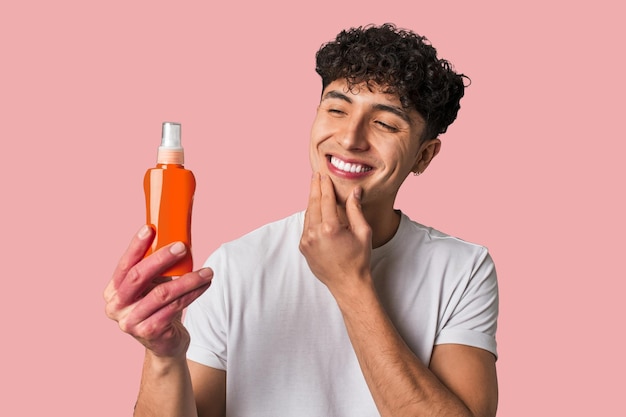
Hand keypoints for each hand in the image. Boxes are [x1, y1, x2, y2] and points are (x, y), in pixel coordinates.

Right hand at [104, 225, 212, 357]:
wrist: (164, 343)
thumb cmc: (158, 308)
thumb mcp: (151, 286)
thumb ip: (154, 267)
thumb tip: (173, 236)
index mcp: (112, 291)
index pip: (124, 265)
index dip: (136, 246)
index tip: (150, 229)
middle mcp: (116, 307)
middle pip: (138, 277)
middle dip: (161, 258)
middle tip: (182, 247)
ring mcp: (130, 322)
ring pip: (162, 294)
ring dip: (188, 280)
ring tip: (207, 271)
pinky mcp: (149, 332)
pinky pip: (174, 307)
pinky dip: (192, 294)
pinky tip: (204, 285)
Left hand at [299, 173, 372, 298]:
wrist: (347, 283)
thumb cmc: (359, 259)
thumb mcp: (363, 232)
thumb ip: (355, 209)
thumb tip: (355, 191)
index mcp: (330, 228)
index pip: (326, 200)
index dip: (325, 186)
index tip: (324, 175)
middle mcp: (314, 234)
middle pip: (313, 204)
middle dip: (315, 188)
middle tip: (316, 176)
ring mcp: (306, 241)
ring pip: (308, 214)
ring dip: (312, 201)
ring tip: (315, 189)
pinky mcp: (303, 247)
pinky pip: (306, 226)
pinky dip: (310, 216)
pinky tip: (315, 209)